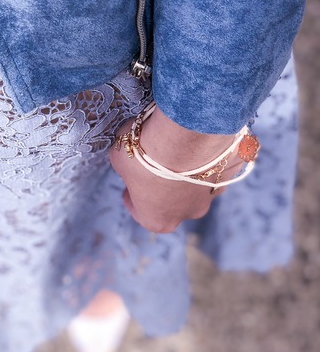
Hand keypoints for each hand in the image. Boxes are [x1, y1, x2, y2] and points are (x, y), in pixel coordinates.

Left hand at [109, 105, 242, 233]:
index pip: (140, 212)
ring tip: (178, 149)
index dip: (132, 196)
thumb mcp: (119, 158)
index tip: (130, 184)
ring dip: (188, 172)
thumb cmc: (146, 150)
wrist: (185, 132)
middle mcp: (187, 214)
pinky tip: (198, 140)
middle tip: (155, 164)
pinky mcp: (231, 173)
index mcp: (157, 220)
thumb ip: (125, 166)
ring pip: (197, 186)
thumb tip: (130, 159)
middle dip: (163, 186)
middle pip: (172, 203)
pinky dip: (208, 157)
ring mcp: (212, 195)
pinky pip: (217, 166)